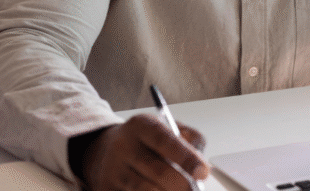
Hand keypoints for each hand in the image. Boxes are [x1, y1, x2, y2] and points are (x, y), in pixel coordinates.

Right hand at [82, 114, 210, 190]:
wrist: (107, 150)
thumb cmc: (146, 141)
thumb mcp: (167, 128)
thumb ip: (190, 139)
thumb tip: (201, 163)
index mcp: (141, 125)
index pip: (165, 141)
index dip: (187, 158)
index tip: (203, 172)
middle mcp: (123, 145)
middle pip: (159, 172)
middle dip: (182, 184)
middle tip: (193, 189)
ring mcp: (112, 170)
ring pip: (148, 190)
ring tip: (176, 189)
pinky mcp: (106, 188)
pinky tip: (159, 189)